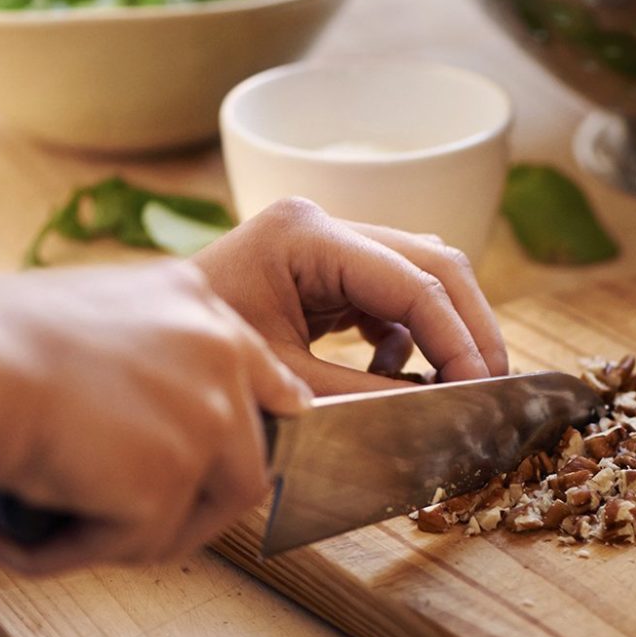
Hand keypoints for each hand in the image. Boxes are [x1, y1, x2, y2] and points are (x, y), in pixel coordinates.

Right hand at [0, 262, 305, 568]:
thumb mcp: (82, 324)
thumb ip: (132, 367)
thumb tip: (137, 444)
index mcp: (194, 303)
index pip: (265, 380)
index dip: (247, 433)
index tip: (222, 466)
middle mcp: (217, 356)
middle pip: (243, 465)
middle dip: (181, 509)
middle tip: (103, 524)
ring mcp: (203, 419)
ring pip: (194, 516)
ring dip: (127, 537)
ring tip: (44, 536)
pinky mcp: (167, 481)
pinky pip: (130, 545)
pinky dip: (66, 555)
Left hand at [191, 197, 508, 395]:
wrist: (143, 362)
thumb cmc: (199, 369)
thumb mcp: (287, 386)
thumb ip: (368, 396)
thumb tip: (445, 412)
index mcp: (303, 236)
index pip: (412, 282)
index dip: (458, 338)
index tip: (482, 389)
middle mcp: (319, 225)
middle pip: (432, 264)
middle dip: (469, 327)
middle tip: (492, 386)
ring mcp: (324, 243)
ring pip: (421, 275)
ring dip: (446, 330)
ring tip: (457, 386)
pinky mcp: (325, 271)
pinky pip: (392, 295)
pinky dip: (409, 337)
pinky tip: (392, 377)